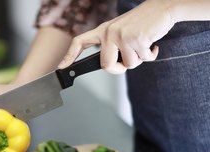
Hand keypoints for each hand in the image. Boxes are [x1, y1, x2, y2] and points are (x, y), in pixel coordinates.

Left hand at [58, 0, 175, 73]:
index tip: (62, 66)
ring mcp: (122, 35)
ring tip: (142, 46)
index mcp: (103, 30)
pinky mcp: (137, 39)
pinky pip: (142, 59)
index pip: (79, 41)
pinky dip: (150, 55)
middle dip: (118, 69)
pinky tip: (152, 44)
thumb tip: (108, 65)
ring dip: (138, 60)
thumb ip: (111, 45)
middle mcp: (110, 32)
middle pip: (106, 65)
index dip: (69, 55)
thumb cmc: (141, 22)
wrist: (162, 8)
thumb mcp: (120, 30)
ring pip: (128, 65)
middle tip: (126, 62)